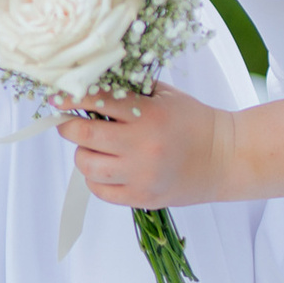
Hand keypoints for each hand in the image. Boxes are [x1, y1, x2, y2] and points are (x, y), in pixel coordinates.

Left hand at [53, 84, 236, 206]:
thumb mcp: (164, 96)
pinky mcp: (143, 198)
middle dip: (67, 126)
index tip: (57, 97)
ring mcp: (142, 175)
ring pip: (87, 165)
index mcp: (149, 115)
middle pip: (83, 135)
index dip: (70, 98)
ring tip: (91, 147)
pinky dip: (95, 179)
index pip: (96, 101)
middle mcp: (143, 146)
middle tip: (67, 122)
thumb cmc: (193, 122)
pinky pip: (101, 191)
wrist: (226, 158)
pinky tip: (105, 168)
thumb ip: (129, 91)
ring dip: (82, 154)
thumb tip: (88, 84)